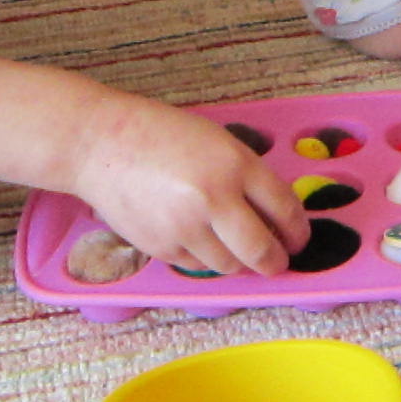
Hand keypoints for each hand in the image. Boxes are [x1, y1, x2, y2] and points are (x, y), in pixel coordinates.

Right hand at [72, 93, 309, 276]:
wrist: (101, 144)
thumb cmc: (162, 136)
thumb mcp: (218, 142)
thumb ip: (248, 176)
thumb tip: (276, 217)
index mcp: (235, 165)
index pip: (285, 210)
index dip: (298, 232)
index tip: (299, 239)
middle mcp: (214, 199)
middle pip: (262, 251)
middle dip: (277, 262)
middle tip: (279, 262)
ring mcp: (185, 228)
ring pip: (230, 265)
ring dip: (239, 262)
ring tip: (236, 248)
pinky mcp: (161, 248)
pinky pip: (197, 265)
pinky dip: (205, 257)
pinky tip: (198, 237)